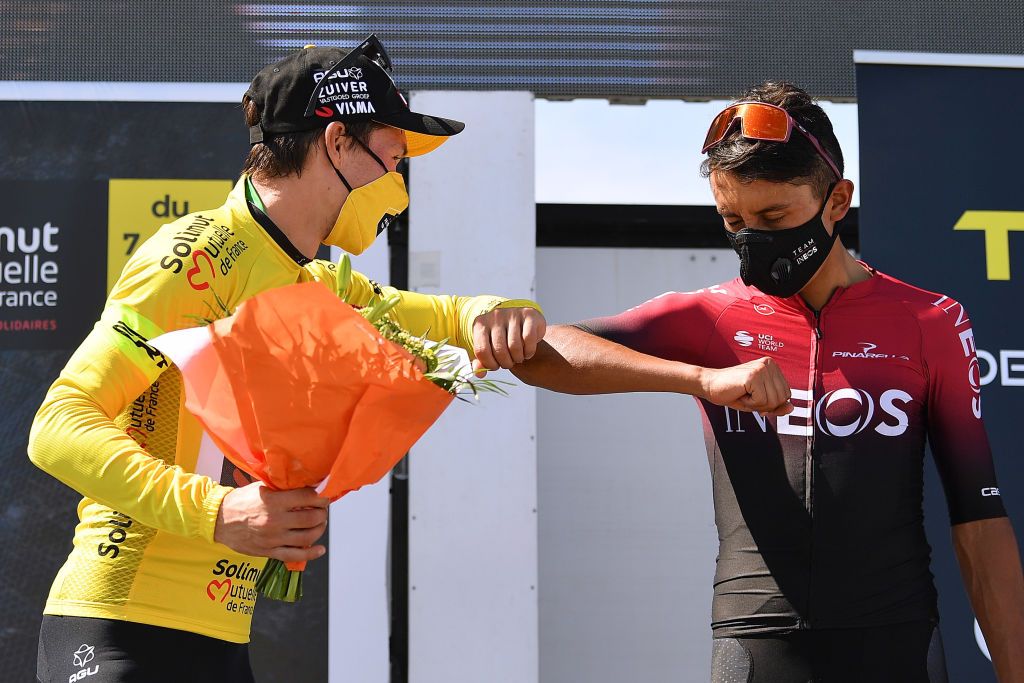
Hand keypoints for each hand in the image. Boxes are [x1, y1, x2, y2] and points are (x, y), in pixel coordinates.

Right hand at [214, 482, 328, 562]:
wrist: (218, 520)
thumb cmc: (241, 501)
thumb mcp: (261, 487)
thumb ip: (282, 488)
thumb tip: (306, 487)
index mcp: (273, 501)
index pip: (307, 497)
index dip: (320, 497)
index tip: (323, 497)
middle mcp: (275, 520)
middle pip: (311, 518)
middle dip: (322, 513)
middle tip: (322, 511)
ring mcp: (273, 538)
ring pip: (307, 537)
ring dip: (319, 530)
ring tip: (320, 524)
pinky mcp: (269, 551)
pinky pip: (294, 555)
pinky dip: (311, 553)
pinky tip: (320, 550)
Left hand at [472, 307, 546, 373]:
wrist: (519, 319)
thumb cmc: (501, 336)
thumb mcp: (488, 347)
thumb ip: (481, 361)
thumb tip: (480, 374)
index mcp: (480, 324)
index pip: (481, 350)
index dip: (489, 364)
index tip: (495, 366)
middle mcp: (495, 316)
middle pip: (499, 350)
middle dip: (505, 363)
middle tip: (509, 363)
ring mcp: (512, 313)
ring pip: (514, 346)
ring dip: (518, 358)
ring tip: (518, 358)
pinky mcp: (529, 314)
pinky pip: (528, 339)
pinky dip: (529, 351)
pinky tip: (527, 352)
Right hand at [700, 357, 792, 415]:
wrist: (709, 385)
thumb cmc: (733, 393)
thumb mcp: (759, 401)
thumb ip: (777, 405)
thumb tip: (791, 408)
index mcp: (772, 366)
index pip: (786, 394)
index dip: (772, 403)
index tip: (756, 398)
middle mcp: (769, 364)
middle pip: (782, 398)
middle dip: (765, 405)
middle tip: (748, 397)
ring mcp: (761, 368)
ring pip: (773, 401)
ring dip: (757, 405)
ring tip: (744, 394)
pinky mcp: (753, 375)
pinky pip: (761, 401)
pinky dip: (750, 404)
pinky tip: (740, 394)